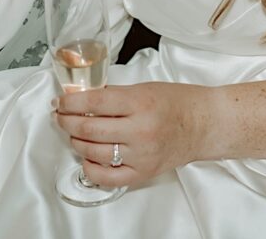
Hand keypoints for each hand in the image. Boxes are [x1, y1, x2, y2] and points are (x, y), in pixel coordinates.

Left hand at [53, 82, 213, 187]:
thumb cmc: (178, 103)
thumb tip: (82, 98)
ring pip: (93, 152)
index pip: (94, 102)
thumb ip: (114, 95)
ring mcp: (141, 155)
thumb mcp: (144, 89)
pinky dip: (90, 167)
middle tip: (60, 115)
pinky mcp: (143, 172)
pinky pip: (106, 177)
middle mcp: (140, 130)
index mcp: (140, 103)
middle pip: (89, 128)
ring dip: (75, 140)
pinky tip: (87, 156)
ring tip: (74, 133)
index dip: (70, 101)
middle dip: (66, 121)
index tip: (61, 101)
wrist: (205, 124)